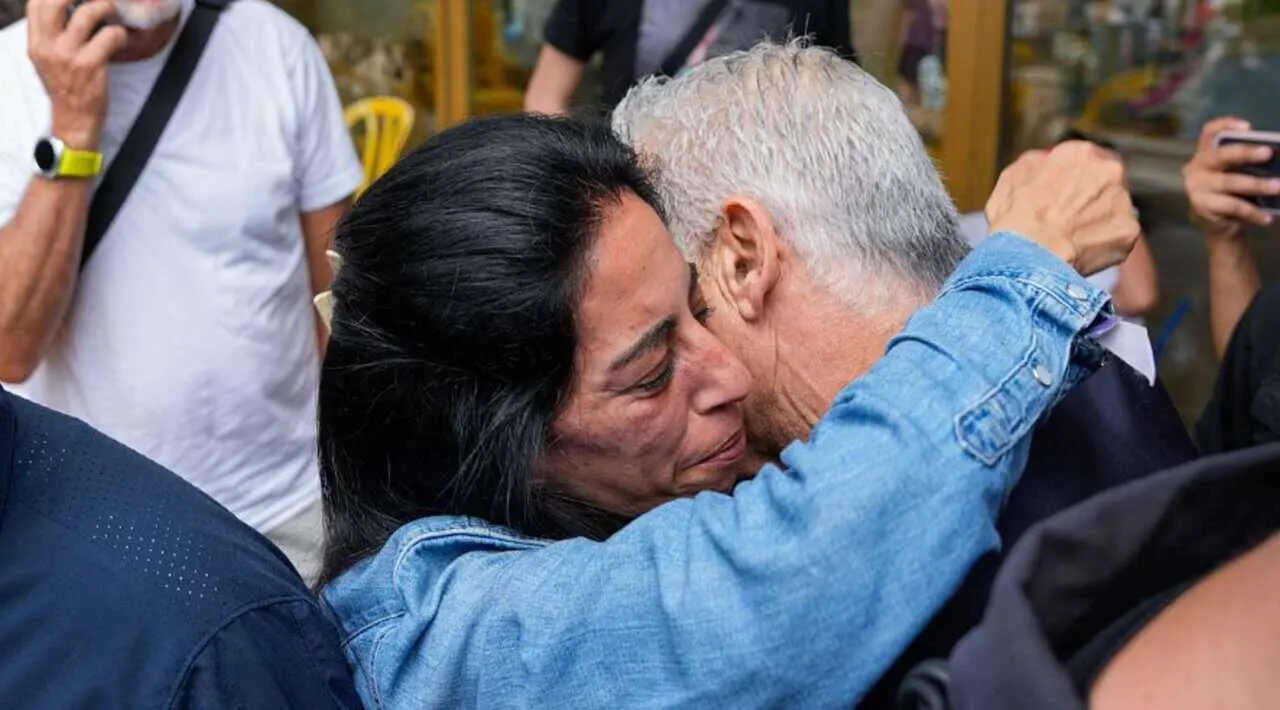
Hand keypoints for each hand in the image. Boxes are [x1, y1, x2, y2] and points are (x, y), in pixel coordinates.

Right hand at [26, 0, 127, 147]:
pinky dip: (120, 33)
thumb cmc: (65, 88)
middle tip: (97, 0)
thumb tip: (66, 8)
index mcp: (36, 44)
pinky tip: (121, 39)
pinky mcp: (90, 64)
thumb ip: (51, 36)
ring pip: (88, 13)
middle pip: (57, 1)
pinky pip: (110, 35)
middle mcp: (48, 46)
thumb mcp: (47, 60)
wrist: (74, 120)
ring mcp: (69, 55)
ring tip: (113, 12)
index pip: (36, 4)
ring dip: (105, 7)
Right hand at [987, 141, 1139, 275]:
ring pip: (1116, 209)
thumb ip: (1039, 162)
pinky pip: (1118, 237)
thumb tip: (1047, 162)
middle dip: (1094, 195)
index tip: (1068, 191)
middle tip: (1072, 215)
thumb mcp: (1014, 175)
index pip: (1089, 157)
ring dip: (1100, 219)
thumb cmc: (1017, 217)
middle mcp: (1109, 171)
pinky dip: (1103, 244)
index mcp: (1081, 153)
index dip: (1078, 176)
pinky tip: (1081, 251)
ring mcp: (1123, 202)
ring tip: (1073, 237)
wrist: (1028, 256)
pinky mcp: (1128, 232)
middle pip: (1109, 180)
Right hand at [1183, 117, 1279, 238]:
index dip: (1225, 125)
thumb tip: (1276, 158)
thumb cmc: (1232, 190)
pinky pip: (1232, 206)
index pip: (1209, 133)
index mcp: (1206, 153)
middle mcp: (1197, 167)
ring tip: (1278, 187)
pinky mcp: (1202, 206)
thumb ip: (1248, 162)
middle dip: (1245, 152)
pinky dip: (1252, 212)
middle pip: (1220, 155)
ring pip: (1229, 182)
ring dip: (1257, 185)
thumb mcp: (1237, 172)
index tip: (1247, 127)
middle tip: (1268, 152)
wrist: (1219, 223)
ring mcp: (1197, 187)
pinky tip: (1267, 217)